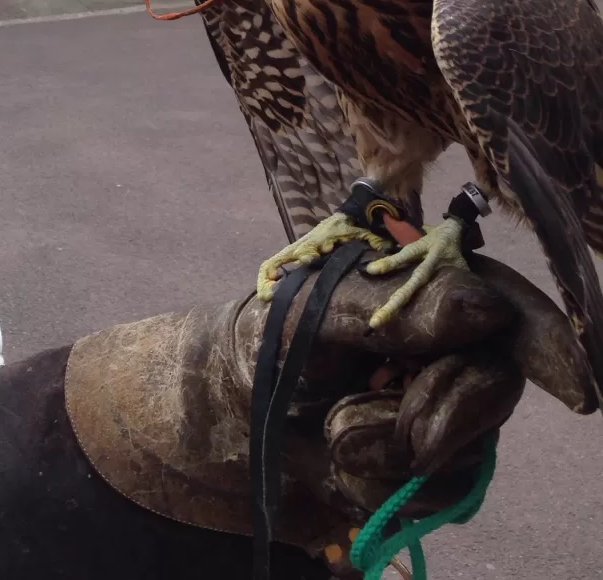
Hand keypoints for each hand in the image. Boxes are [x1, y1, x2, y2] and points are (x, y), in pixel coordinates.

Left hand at [64, 254, 594, 559]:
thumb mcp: (307, 319)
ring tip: (334, 435)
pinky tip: (341, 464)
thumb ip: (394, 313)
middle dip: (440, 408)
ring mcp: (431, 407)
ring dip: (398, 448)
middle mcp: (436, 346)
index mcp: (411, 291)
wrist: (216, 423)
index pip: (499, 303)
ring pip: (470, 443)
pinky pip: (440, 490)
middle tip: (374, 426)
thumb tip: (484, 306)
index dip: (545, 338)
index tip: (575, 387)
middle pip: (494, 378)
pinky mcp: (417, 466)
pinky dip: (388, 485)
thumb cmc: (254, 347)